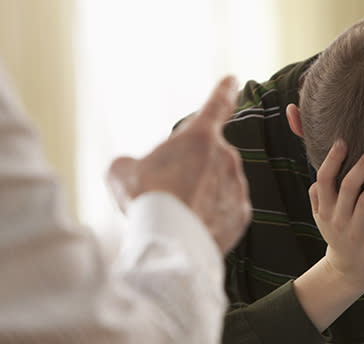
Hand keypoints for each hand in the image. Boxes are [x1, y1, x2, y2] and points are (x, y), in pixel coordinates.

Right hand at [106, 76, 250, 252]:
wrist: (169, 242)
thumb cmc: (145, 201)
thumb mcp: (122, 172)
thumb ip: (132, 163)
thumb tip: (132, 170)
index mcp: (199, 137)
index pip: (217, 105)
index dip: (224, 91)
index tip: (233, 80)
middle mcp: (225, 157)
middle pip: (207, 158)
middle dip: (191, 171)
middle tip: (167, 193)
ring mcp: (237, 186)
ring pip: (218, 185)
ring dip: (201, 195)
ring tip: (177, 215)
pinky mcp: (241, 215)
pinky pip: (225, 210)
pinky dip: (211, 217)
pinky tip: (191, 228)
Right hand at [309, 140, 363, 292]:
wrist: (349, 273)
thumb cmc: (339, 236)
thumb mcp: (322, 218)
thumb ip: (318, 196)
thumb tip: (317, 173)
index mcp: (325, 209)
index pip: (324, 180)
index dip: (332, 160)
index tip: (343, 140)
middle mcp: (338, 219)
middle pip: (348, 187)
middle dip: (363, 165)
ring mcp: (355, 234)